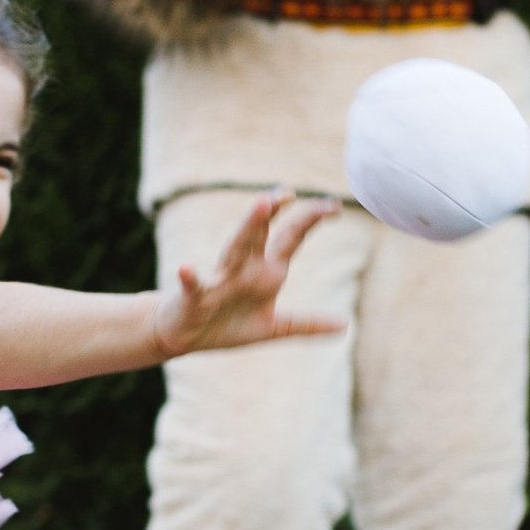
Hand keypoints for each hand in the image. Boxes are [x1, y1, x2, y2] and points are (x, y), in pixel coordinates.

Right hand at [155, 192, 343, 359]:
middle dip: (275, 212)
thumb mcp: (274, 327)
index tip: (334, 206)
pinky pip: (193, 286)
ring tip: (260, 205)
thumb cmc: (226, 325)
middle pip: (261, 234)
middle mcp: (243, 268)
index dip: (309, 220)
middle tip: (289, 192)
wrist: (184, 337)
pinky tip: (185, 268)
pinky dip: (189, 277)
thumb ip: (307, 323)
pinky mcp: (194, 297)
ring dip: (248, 227)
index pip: (290, 238)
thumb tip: (345, 326)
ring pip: (235, 249)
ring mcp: (218, 280)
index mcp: (265, 271)